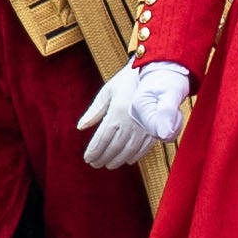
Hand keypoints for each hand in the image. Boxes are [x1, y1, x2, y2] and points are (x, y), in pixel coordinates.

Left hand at [79, 58, 191, 173]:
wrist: (157, 73)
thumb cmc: (129, 80)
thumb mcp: (108, 91)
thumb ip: (94, 110)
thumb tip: (80, 127)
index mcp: (116, 113)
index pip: (102, 139)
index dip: (94, 151)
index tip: (88, 159)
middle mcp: (130, 123)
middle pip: (114, 147)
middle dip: (103, 157)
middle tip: (95, 164)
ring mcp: (144, 127)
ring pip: (129, 150)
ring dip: (118, 159)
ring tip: (109, 164)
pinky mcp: (155, 128)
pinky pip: (144, 147)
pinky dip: (135, 155)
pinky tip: (129, 160)